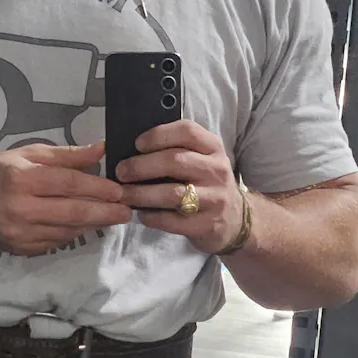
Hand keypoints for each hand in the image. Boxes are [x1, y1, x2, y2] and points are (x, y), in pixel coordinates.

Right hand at [0, 142, 131, 255]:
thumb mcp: (28, 154)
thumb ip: (67, 156)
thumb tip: (101, 150)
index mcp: (23, 179)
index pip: (70, 185)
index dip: (98, 188)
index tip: (120, 191)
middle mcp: (21, 209)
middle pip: (73, 212)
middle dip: (104, 212)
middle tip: (127, 211)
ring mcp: (21, 233)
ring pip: (68, 230)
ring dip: (92, 224)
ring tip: (110, 216)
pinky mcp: (22, 249)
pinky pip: (56, 242)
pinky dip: (73, 233)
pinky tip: (84, 225)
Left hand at [115, 121, 244, 254]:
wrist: (236, 221)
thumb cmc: (209, 185)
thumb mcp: (203, 160)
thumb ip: (178, 150)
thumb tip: (135, 150)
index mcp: (213, 148)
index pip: (187, 131)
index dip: (158, 135)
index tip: (136, 144)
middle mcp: (216, 171)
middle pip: (175, 161)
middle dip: (141, 166)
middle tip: (122, 172)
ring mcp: (214, 199)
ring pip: (172, 193)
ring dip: (141, 193)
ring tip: (124, 194)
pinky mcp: (206, 225)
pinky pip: (173, 221)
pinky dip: (152, 217)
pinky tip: (142, 214)